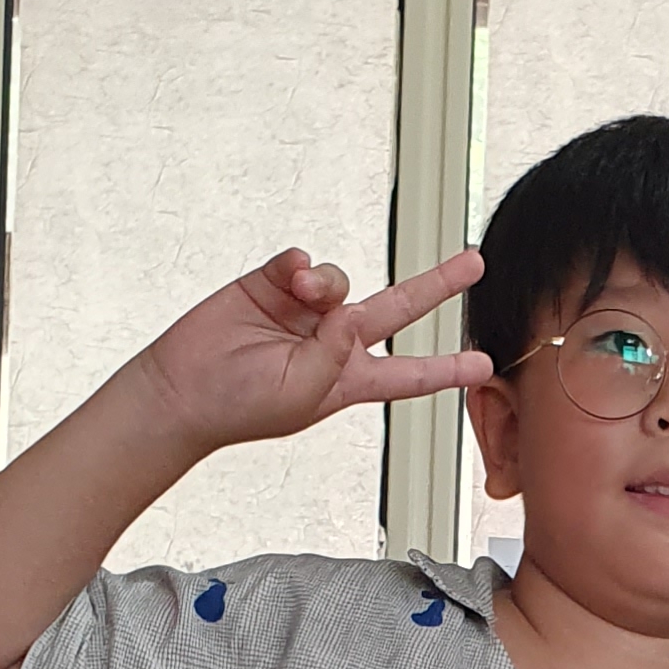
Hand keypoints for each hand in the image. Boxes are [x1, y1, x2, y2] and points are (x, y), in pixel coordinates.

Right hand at [136, 246, 490, 457]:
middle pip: (399, 308)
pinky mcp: (274, 284)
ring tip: (300, 298)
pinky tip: (285, 280)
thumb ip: (337, 354)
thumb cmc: (243, 406)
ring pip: (342, 279)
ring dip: (327, 284)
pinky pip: (302, 262)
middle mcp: (334, 342)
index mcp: (349, 380)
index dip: (446, 369)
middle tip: (472, 263)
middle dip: (436, 286)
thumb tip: (350, 310)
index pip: (409, 374)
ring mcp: (306, 311)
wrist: (185, 388)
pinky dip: (298, 267)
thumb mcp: (305, 395)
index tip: (484, 364)